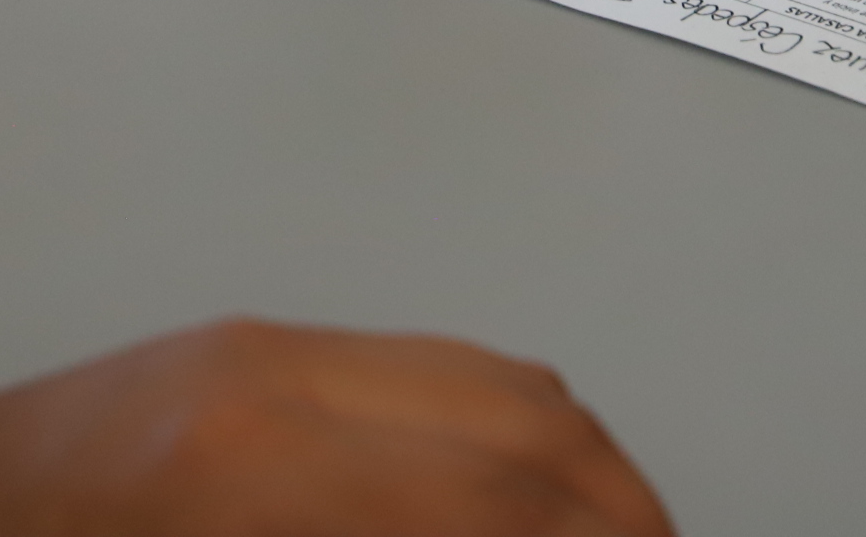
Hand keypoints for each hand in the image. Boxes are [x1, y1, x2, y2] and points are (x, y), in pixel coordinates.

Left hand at [0, 319, 673, 536]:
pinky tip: (520, 499)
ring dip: (582, 464)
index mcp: (267, 479)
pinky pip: (429, 366)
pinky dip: (510, 429)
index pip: (511, 510)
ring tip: (614, 536)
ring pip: (500, 377)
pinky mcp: (241, 347)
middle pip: (538, 425)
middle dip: (625, 510)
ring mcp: (264, 347)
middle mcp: (286, 382)